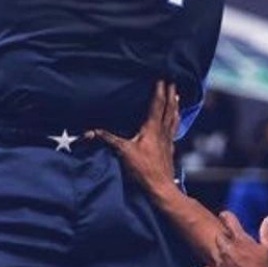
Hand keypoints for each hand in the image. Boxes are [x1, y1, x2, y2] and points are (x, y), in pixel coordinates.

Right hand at [85, 80, 179, 195]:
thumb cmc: (143, 169)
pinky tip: (175, 121)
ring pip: (173, 118)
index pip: (157, 104)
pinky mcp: (170, 149)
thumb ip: (107, 139)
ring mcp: (168, 140)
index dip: (160, 90)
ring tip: (177, 96)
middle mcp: (162, 131)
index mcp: (152, 128)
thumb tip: (90, 131)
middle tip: (173, 81)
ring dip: (175, 105)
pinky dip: (175, 121)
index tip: (163, 78)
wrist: (160, 188)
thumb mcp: (123, 152)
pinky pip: (174, 129)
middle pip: (169, 108)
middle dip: (170, 94)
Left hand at [202, 210, 267, 266]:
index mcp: (241, 240)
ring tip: (226, 263)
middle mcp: (228, 249)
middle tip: (231, 247)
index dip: (226, 217)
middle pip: (218, 236)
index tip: (225, 218)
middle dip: (224, 240)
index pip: (227, 218)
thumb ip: (267, 233)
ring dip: (219, 256)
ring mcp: (220, 264)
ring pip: (212, 252)